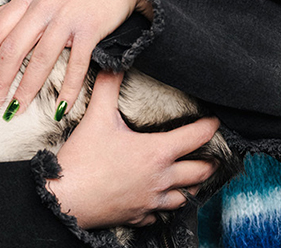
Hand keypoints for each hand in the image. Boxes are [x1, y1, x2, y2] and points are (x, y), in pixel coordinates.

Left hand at [0, 0, 148, 115]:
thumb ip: (19, 6)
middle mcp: (43, 7)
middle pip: (13, 48)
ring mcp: (67, 19)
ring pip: (40, 59)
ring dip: (27, 88)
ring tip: (17, 108)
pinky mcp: (90, 29)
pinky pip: (76, 64)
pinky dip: (68, 88)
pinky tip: (61, 106)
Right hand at [44, 71, 218, 228]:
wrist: (65, 199)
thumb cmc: (83, 161)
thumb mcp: (97, 118)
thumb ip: (108, 87)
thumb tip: (114, 63)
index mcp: (157, 153)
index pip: (196, 137)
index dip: (209, 128)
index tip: (215, 123)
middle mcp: (160, 178)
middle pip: (199, 172)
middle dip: (210, 162)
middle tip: (214, 156)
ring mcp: (150, 201)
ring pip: (185, 197)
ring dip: (193, 187)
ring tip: (195, 180)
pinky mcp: (137, 217)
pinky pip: (159, 215)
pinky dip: (164, 208)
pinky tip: (161, 203)